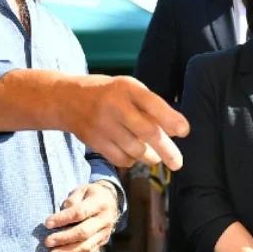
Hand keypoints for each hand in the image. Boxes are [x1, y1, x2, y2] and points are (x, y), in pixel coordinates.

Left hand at [43, 182, 120, 251]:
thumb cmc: (91, 194)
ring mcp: (105, 232)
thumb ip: (73, 199)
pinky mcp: (103, 242)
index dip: (63, 219)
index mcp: (100, 203)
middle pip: (84, 232)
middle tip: (47, 242)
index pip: (80, 212)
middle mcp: (105, 219)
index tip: (47, 223)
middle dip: (64, 238)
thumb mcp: (82, 190)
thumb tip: (63, 211)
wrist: (111, 200)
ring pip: (86, 246)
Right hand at [63, 76, 188, 169]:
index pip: (153, 104)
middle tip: (177, 163)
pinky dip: (131, 160)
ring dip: (150, 156)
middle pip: (147, 132)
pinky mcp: (94, 141)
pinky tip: (132, 153)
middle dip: (167, 150)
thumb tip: (177, 132)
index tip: (184, 131)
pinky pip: (121, 159)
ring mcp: (102, 124)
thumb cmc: (110, 95)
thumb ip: (152, 107)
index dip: (170, 119)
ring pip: (136, 150)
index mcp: (127, 88)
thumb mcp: (129, 90)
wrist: (68, 99)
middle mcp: (114, 105)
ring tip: (153, 154)